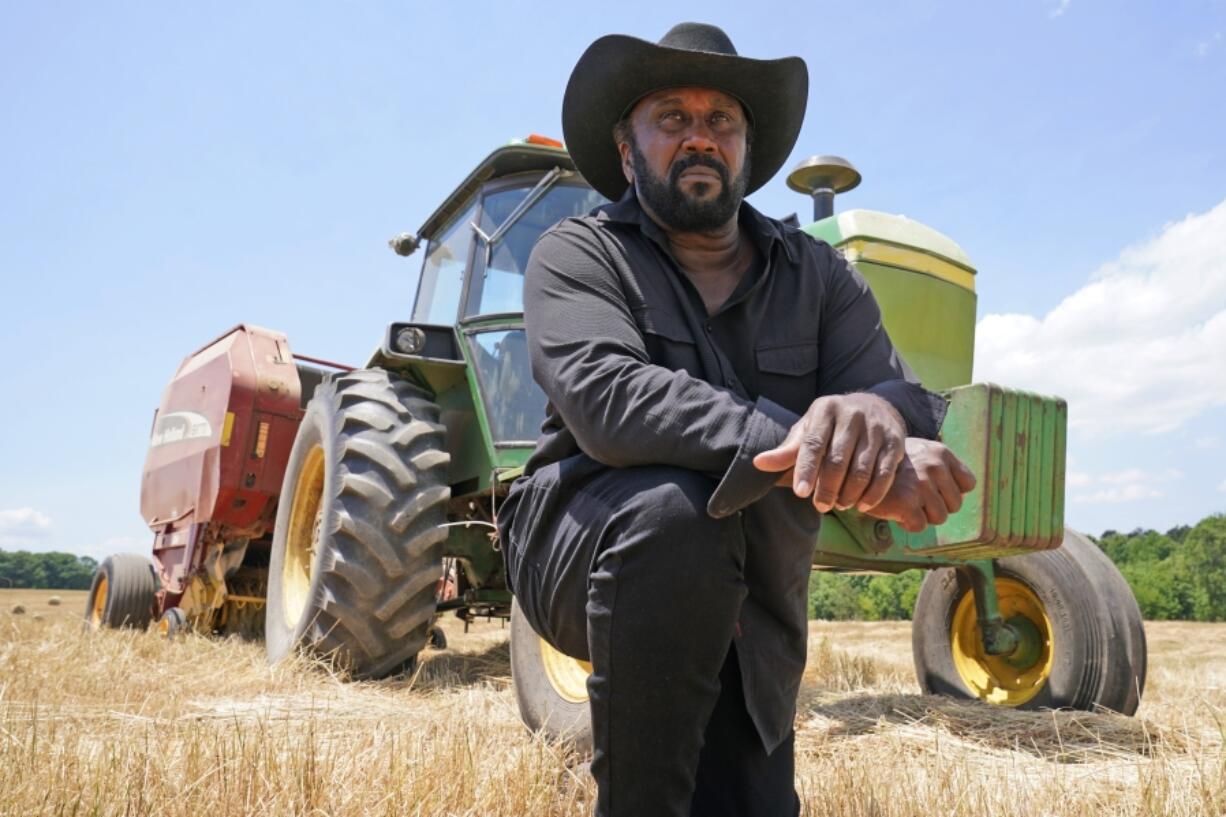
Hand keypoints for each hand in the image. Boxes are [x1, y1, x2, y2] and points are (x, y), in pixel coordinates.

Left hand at [752, 393, 906, 512]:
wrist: (873, 406)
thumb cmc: (831, 426)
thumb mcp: (807, 431)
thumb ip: (787, 451)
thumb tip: (757, 464)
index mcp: (825, 409)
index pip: (814, 443)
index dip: (806, 469)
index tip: (801, 493)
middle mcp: (852, 414)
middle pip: (838, 459)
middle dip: (828, 488)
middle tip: (821, 506)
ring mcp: (876, 427)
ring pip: (862, 468)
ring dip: (850, 493)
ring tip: (840, 505)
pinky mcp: (896, 440)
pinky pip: (885, 473)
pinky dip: (873, 493)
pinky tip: (862, 504)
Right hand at [861, 438, 976, 531]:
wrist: (855, 469)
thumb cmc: (890, 466)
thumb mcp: (920, 453)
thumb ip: (942, 468)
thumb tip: (961, 494)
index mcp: (941, 453)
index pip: (968, 483)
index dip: (952, 491)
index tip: (934, 489)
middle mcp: (934, 467)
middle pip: (955, 505)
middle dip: (936, 506)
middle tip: (914, 496)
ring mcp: (921, 485)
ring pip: (939, 517)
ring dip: (922, 516)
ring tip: (905, 502)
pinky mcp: (907, 503)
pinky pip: (920, 526)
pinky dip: (907, 523)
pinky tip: (895, 510)